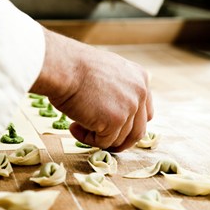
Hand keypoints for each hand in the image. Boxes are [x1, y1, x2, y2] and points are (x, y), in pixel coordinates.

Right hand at [31, 27, 152, 150]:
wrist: (64, 66)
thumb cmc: (75, 67)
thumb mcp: (107, 73)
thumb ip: (118, 90)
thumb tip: (112, 112)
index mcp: (140, 79)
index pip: (145, 113)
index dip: (129, 126)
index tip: (113, 129)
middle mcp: (140, 94)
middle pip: (137, 132)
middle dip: (118, 141)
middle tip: (99, 139)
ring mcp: (130, 108)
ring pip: (119, 140)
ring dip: (98, 138)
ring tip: (77, 126)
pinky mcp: (115, 121)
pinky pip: (103, 143)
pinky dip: (87, 140)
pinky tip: (74, 127)